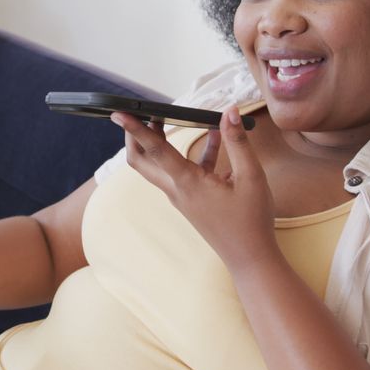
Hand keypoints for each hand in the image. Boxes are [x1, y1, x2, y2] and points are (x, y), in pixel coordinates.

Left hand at [110, 107, 277, 271]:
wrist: (249, 258)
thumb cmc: (251, 221)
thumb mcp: (251, 177)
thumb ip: (237, 142)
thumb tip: (228, 111)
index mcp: (187, 183)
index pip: (154, 150)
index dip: (135, 129)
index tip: (118, 113)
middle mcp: (177, 190)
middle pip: (141, 160)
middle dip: (135, 135)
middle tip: (141, 112)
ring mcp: (181, 196)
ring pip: (159, 165)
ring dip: (161, 141)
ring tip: (172, 117)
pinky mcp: (191, 199)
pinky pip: (183, 171)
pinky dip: (192, 153)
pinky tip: (215, 138)